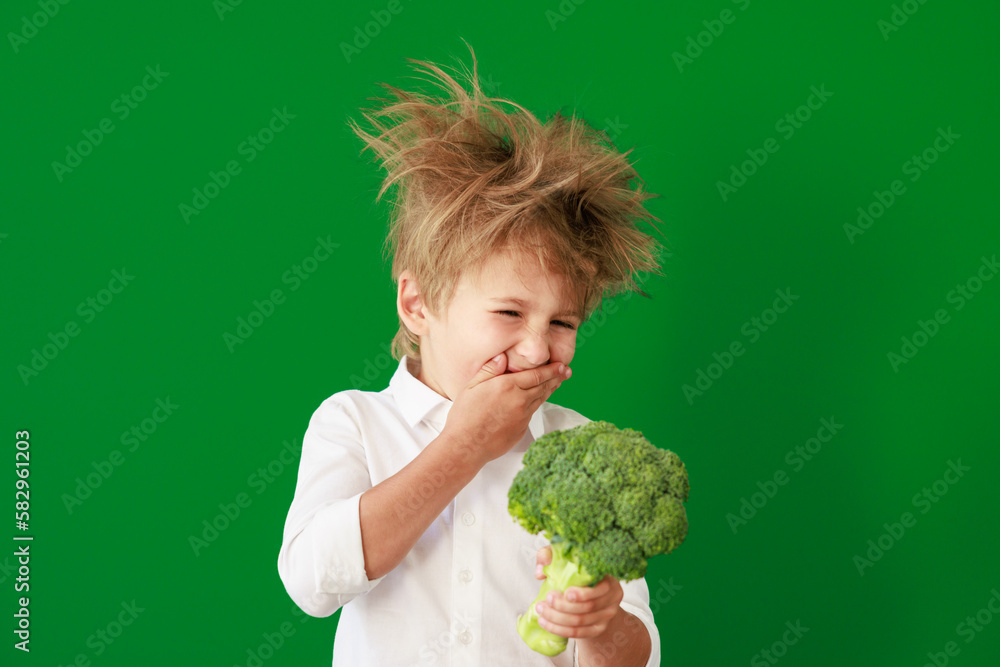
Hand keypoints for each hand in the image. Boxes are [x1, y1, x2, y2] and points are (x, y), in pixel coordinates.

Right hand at [442, 353, 570, 465]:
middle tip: (566, 372)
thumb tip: (502, 357)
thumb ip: (490, 370)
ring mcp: (522, 417)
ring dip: (550, 390)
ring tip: (557, 383)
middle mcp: (519, 401)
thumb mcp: (472, 386)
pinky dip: (536, 405)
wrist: (466, 445)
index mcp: (508, 386)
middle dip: (556, 378)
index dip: (551, 369)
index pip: (536, 375)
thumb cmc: (465, 415)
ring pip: (540, 400)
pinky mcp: (521, 430)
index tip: (561, 365)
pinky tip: (537, 401)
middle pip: (543, 387)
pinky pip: (531, 414)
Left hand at [533, 546, 623, 640]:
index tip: (566, 592)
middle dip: (563, 606)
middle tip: (546, 599)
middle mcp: (612, 597)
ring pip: (581, 621)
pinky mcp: (598, 629)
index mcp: (609, 578)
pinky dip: (559, 629)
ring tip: (541, 610)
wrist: (590, 595)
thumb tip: (540, 572)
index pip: (601, 588)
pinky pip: (578, 633)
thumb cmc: (577, 573)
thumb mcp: (565, 559)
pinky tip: (545, 622)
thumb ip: (550, 556)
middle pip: (589, 607)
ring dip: (557, 618)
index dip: (584, 593)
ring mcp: (607, 615)